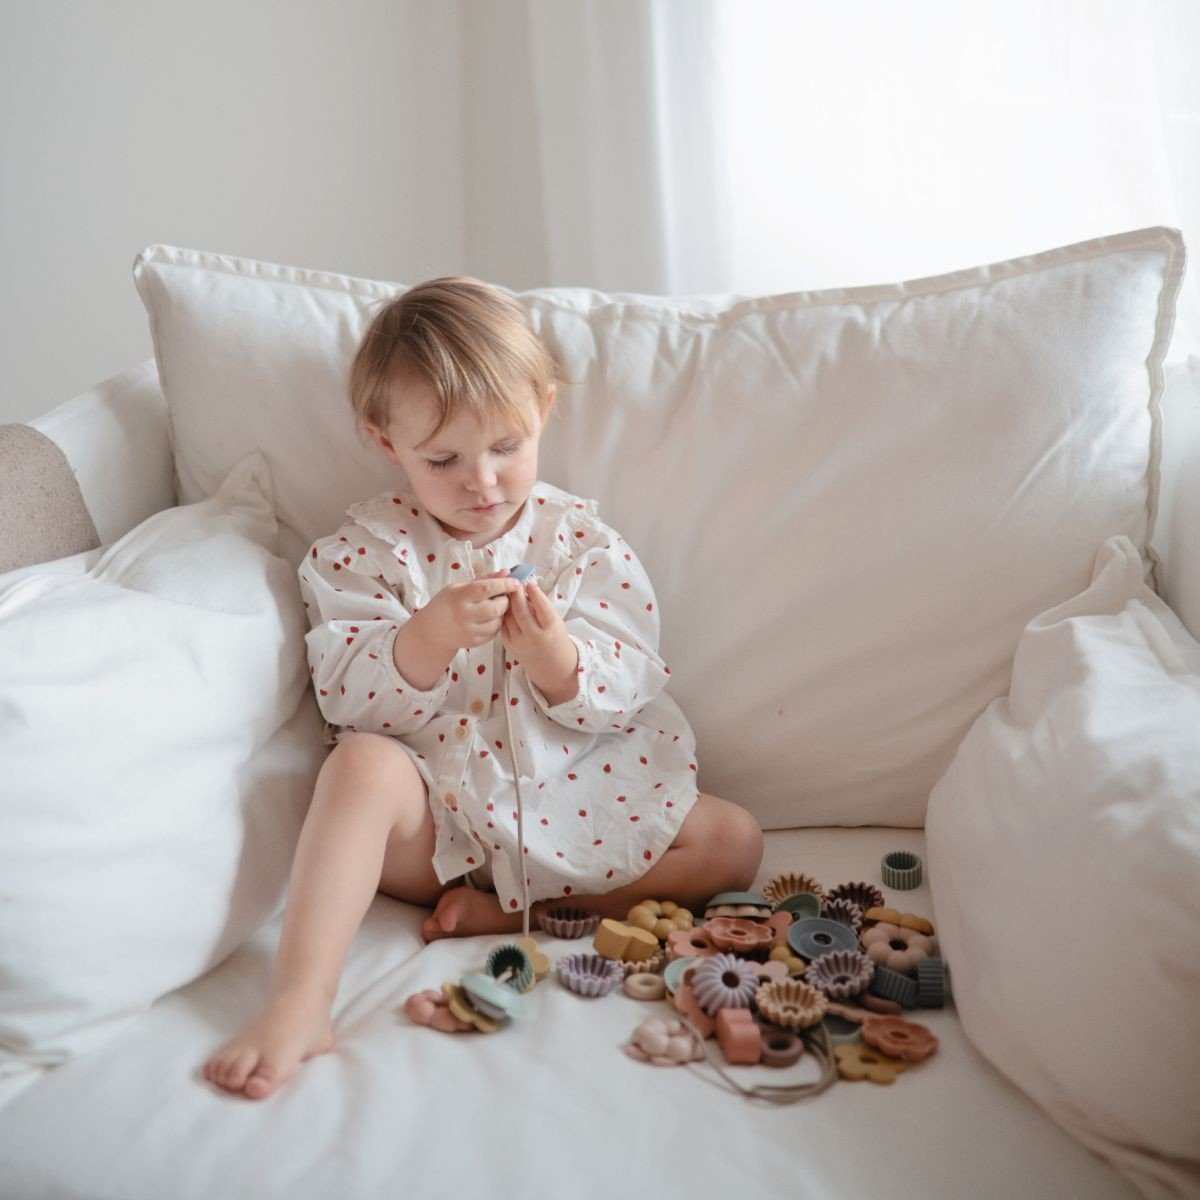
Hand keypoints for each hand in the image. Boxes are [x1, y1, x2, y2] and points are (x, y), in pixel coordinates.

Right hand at [413, 571, 520, 656]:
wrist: (431, 631)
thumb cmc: (446, 603)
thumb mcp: (460, 587)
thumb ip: (484, 579)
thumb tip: (507, 573)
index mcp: (459, 596)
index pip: (487, 588)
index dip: (505, 585)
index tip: (516, 582)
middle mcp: (463, 614)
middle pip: (496, 607)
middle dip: (506, 601)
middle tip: (504, 597)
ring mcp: (468, 631)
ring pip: (497, 621)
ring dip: (502, 613)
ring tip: (495, 608)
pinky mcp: (473, 643)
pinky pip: (493, 633)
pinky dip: (496, 624)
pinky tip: (489, 619)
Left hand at [500, 580, 578, 704]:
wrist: (550, 664)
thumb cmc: (554, 637)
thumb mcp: (555, 620)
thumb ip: (541, 606)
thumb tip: (525, 588)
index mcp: (550, 629)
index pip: (542, 607)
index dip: (535, 594)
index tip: (529, 583)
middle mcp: (534, 637)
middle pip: (521, 611)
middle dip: (516, 594)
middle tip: (515, 583)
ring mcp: (519, 642)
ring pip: (509, 616)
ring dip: (508, 602)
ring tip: (509, 593)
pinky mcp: (509, 645)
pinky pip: (503, 625)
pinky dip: (503, 614)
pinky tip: (506, 607)